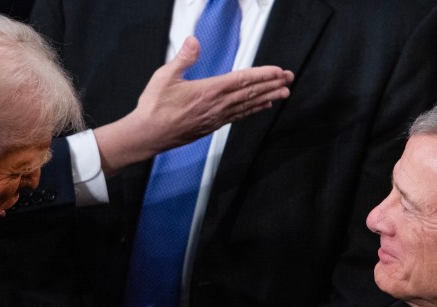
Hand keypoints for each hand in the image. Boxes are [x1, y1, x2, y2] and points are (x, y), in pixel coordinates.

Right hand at [94, 35, 293, 176]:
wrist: (147, 135)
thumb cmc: (154, 107)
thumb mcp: (165, 76)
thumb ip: (183, 58)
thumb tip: (194, 41)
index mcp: (207, 91)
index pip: (242, 80)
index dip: (263, 75)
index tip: (278, 71)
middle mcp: (216, 106)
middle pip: (250, 94)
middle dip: (272, 85)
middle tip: (289, 80)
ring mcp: (215, 118)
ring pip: (247, 106)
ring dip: (267, 98)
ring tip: (283, 93)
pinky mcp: (211, 127)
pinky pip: (238, 116)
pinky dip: (252, 110)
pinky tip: (261, 107)